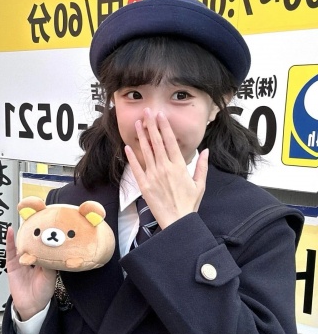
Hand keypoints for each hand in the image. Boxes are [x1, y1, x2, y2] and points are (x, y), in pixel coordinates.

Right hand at [6, 226, 56, 320]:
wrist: (32, 305)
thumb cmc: (43, 292)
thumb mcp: (51, 276)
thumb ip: (49, 263)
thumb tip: (50, 251)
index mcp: (44, 259)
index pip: (44, 244)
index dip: (45, 234)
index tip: (47, 221)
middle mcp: (33, 258)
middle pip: (32, 242)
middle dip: (33, 231)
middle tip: (35, 216)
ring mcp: (22, 261)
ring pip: (21, 244)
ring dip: (21, 233)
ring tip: (22, 219)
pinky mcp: (12, 265)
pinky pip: (10, 251)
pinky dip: (10, 241)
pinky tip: (10, 232)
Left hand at [124, 109, 207, 228]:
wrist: (177, 221)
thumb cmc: (189, 204)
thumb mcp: (200, 184)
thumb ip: (202, 166)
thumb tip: (206, 150)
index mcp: (179, 166)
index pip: (170, 142)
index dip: (165, 127)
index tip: (160, 115)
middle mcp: (165, 168)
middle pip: (157, 142)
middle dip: (151, 125)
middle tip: (147, 112)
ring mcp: (153, 176)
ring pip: (146, 152)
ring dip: (142, 136)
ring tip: (138, 123)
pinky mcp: (144, 185)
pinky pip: (137, 168)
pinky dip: (132, 157)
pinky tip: (128, 147)